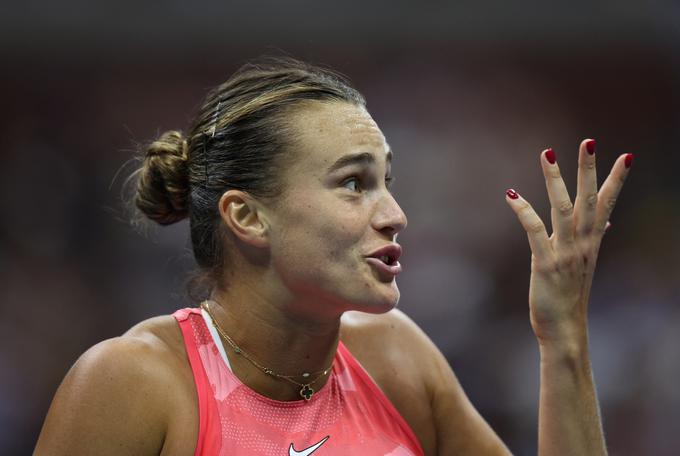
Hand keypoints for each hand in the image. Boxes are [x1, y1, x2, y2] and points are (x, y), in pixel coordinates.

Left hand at [505, 140, 632, 344]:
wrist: (565, 332)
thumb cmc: (569, 298)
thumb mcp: (584, 266)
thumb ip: (592, 241)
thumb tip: (607, 225)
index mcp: (592, 244)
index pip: (607, 206)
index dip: (616, 181)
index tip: (626, 156)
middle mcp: (582, 245)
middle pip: (588, 200)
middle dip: (589, 170)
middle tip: (590, 141)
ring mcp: (565, 254)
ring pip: (562, 209)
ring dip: (555, 180)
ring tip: (548, 154)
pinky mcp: (545, 264)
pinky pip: (535, 231)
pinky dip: (524, 211)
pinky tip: (511, 194)